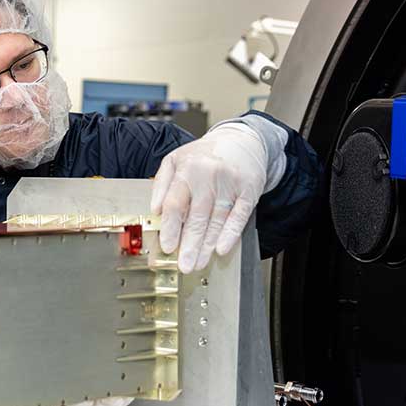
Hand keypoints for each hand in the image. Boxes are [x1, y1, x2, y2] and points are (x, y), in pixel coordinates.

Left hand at [151, 124, 268, 273]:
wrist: (240, 140)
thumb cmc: (203, 156)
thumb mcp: (175, 160)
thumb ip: (161, 184)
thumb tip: (156, 210)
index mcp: (187, 169)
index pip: (176, 203)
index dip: (171, 228)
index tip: (168, 246)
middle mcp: (209, 175)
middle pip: (197, 216)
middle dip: (190, 244)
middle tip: (185, 264)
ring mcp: (231, 183)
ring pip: (217, 219)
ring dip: (207, 244)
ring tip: (199, 262)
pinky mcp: (249, 190)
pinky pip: (239, 215)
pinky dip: (231, 234)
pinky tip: (222, 248)